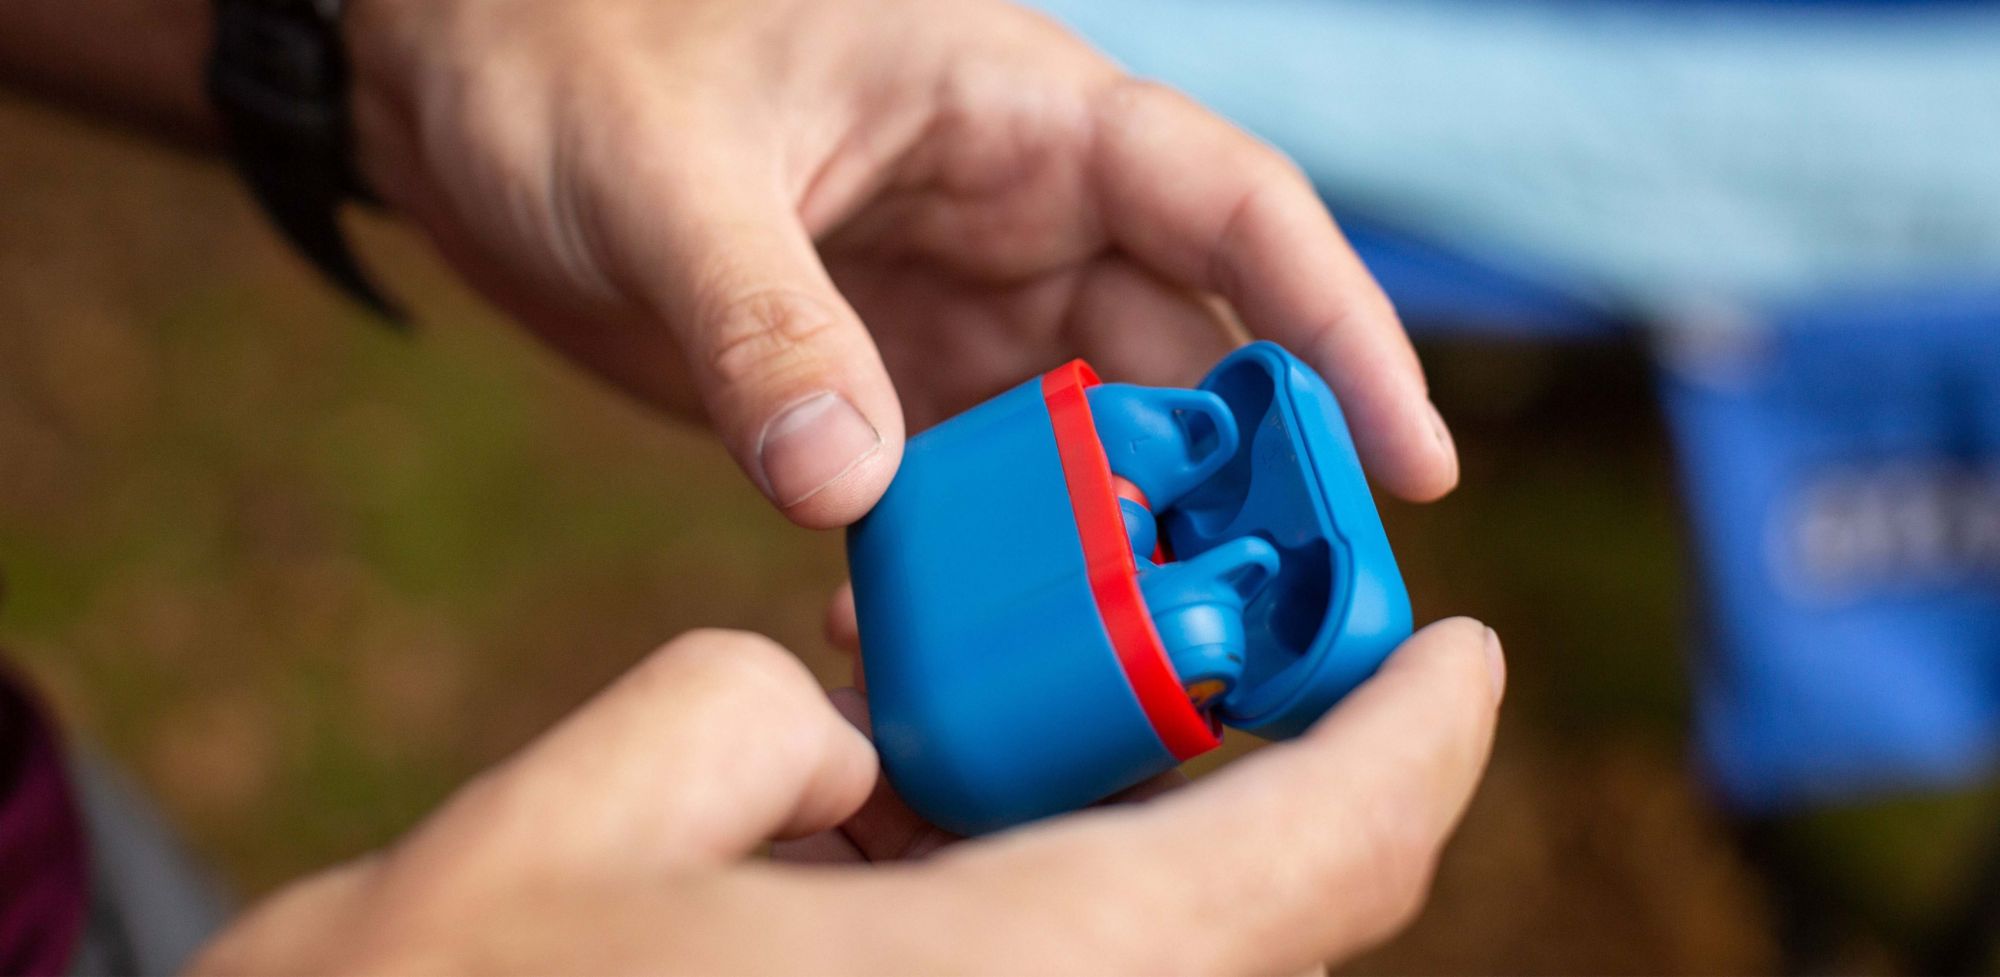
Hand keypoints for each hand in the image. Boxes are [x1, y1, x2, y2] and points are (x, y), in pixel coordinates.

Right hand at [192, 621, 1502, 973]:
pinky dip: (1074, 912)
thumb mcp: (601, 791)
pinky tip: (961, 848)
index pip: (1309, 858)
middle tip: (1245, 653)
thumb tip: (847, 740)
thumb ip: (768, 709)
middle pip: (1264, 927)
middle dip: (1288, 784)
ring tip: (1077, 735)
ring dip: (1168, 854)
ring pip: (1173, 970)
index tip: (1460, 650)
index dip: (1413, 741)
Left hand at [342, 0, 1457, 526]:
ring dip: (1094, 546)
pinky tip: (927, 635)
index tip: (1411, 462)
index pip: (1233, 210)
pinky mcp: (873, 383)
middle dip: (1228, 485)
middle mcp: (1012, 215)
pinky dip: (970, 564)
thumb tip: (854, 489)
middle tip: (1250, 622)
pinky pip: (965, 489)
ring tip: (1089, 657)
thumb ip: (766, 322)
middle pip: (1181, 357)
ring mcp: (947, 308)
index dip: (1340, 330)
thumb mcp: (668, 175)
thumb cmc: (569, 50)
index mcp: (1017, 111)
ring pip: (1082, 444)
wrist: (454, 86)